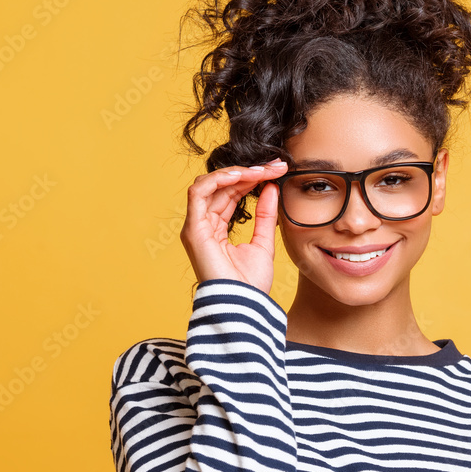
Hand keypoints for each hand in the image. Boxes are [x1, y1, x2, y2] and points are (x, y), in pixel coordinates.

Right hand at [180, 160, 288, 293]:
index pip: (231, 195)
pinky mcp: (193, 229)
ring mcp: (196, 227)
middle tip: (275, 166)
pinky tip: (241, 175)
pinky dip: (218, 180)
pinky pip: (198, 193)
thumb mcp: (264, 243)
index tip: (276, 171)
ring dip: (237, 173)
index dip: (252, 179)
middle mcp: (204, 225)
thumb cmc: (251, 284)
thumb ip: (265, 216)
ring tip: (261, 170)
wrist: (244, 305)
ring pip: (210, 185)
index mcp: (218, 230)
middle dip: (250, 173)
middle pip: (222, 187)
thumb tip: (271, 188)